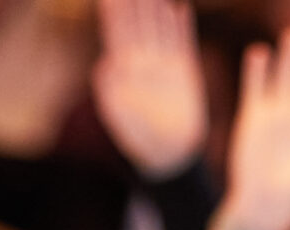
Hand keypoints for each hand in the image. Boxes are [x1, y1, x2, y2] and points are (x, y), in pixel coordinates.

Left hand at [93, 0, 206, 179]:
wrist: (170, 155)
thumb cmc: (142, 140)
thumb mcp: (121, 119)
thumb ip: (111, 93)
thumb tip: (104, 65)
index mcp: (124, 71)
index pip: (117, 33)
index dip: (113, 11)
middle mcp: (144, 62)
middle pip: (138, 22)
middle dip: (133, 1)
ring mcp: (165, 65)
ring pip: (160, 27)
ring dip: (157, 6)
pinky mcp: (186, 72)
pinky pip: (184, 43)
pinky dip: (183, 26)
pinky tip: (181, 9)